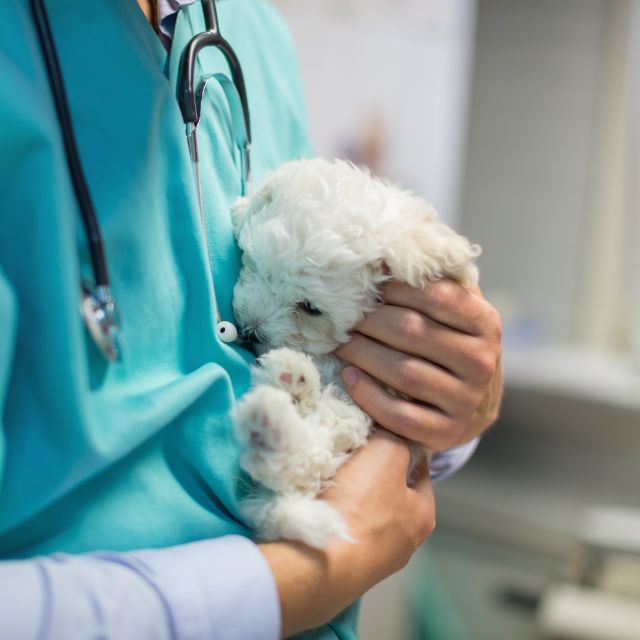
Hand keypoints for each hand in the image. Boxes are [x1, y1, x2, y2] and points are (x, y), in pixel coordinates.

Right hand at [259, 430, 433, 636]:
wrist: (317, 560)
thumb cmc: (360, 506)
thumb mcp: (387, 453)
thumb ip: (395, 435)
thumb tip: (389, 426)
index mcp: (423, 516)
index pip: (419, 468)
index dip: (401, 444)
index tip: (380, 429)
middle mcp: (402, 542)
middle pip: (388, 489)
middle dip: (371, 468)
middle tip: (352, 449)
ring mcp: (370, 558)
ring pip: (362, 510)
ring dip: (348, 491)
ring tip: (330, 473)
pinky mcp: (341, 565)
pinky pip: (340, 526)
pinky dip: (331, 511)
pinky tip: (318, 499)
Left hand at [335, 279, 502, 450]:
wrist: (475, 405)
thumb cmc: (454, 345)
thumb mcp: (458, 310)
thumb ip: (437, 281)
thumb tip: (391, 250)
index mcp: (486, 323)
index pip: (438, 296)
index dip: (397, 287)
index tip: (369, 283)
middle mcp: (482, 362)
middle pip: (412, 332)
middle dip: (369, 320)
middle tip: (341, 314)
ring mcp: (465, 401)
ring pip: (403, 373)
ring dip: (362, 354)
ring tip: (338, 341)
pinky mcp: (445, 433)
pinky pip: (398, 415)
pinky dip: (367, 395)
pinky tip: (348, 375)